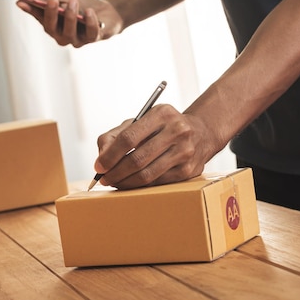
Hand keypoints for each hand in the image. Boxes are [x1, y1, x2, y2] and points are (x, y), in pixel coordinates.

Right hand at [16, 0, 122, 47]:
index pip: (38, 17)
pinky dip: (89, 22)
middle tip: (52, 0)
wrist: (107, 11)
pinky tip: (90, 12)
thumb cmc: (82, 5)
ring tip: (73, 2)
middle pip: (51, 29)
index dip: (29, 10)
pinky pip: (89, 33)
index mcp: (52, 24)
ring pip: (69, 33)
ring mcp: (76, 40)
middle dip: (51, 14)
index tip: (20, 1)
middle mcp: (61, 35)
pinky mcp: (92, 39)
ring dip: (70, 17)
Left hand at [94, 104, 220, 188]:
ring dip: (125, 182)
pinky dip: (140, 186)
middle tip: (104, 179)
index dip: (110, 155)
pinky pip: (158, 182)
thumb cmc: (161, 128)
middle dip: (115, 172)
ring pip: (147, 174)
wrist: (201, 133)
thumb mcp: (139, 121)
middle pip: (137, 159)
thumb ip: (114, 136)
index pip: (128, 138)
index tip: (98, 166)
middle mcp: (177, 131)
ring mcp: (185, 151)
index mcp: (161, 114)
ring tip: (114, 182)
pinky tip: (130, 183)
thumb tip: (101, 159)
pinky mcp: (190, 170)